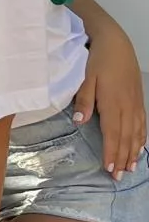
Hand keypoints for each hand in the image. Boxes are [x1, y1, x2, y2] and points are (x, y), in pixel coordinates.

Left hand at [75, 30, 145, 177]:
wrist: (116, 44)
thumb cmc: (98, 61)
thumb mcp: (86, 79)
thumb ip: (83, 100)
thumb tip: (79, 121)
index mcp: (113, 104)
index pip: (112, 135)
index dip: (111, 153)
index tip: (109, 170)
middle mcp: (127, 108)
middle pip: (126, 138)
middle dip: (122, 159)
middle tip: (119, 177)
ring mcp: (135, 105)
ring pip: (137, 134)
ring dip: (133, 152)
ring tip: (130, 168)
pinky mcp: (138, 101)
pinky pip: (143, 125)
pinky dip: (142, 139)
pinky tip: (140, 148)